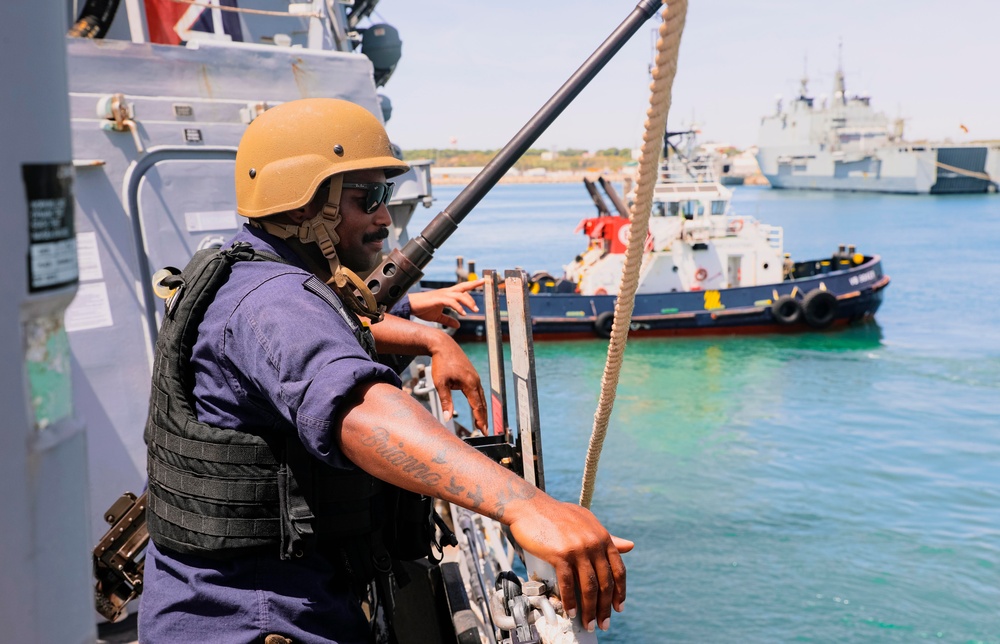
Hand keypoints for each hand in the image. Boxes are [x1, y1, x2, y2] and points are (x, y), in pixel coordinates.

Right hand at [409, 279, 483, 328]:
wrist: (410, 306)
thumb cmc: (422, 309)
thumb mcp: (438, 317)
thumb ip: (448, 320)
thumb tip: (458, 325)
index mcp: (447, 294)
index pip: (462, 287)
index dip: (472, 284)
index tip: (482, 281)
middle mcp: (446, 292)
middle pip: (463, 287)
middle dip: (474, 285)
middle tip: (484, 286)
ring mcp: (443, 295)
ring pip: (460, 295)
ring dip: (469, 302)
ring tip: (475, 310)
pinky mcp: (438, 299)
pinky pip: (452, 302)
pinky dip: (459, 307)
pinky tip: (463, 314)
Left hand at [427, 333, 487, 430]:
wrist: (443, 345)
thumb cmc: (441, 362)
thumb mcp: (440, 383)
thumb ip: (446, 401)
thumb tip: (447, 417)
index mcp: (469, 384)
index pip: (477, 406)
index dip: (480, 420)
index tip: (483, 431)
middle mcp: (475, 381)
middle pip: (482, 403)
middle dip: (483, 418)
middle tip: (484, 430)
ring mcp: (475, 377)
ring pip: (481, 397)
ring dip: (482, 410)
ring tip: (481, 421)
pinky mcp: (472, 375)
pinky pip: (478, 391)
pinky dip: (479, 401)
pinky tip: (477, 405)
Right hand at [507, 500, 632, 631]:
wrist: (530, 507)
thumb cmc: (557, 515)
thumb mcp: (587, 522)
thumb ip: (607, 537)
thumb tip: (630, 546)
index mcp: (602, 536)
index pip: (618, 569)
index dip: (620, 592)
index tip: (619, 608)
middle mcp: (594, 543)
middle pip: (604, 582)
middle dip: (605, 607)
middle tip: (603, 624)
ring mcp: (578, 548)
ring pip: (588, 587)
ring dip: (589, 609)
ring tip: (588, 623)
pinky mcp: (560, 554)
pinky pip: (567, 583)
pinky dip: (570, 601)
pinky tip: (570, 613)